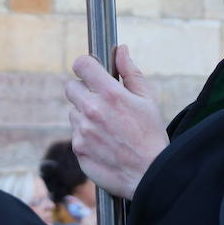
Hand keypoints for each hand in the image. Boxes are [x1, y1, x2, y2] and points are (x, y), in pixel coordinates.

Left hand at [66, 45, 168, 199]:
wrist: (148, 174)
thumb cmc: (151, 135)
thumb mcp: (147, 100)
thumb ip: (131, 72)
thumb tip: (121, 50)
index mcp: (110, 94)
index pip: (82, 65)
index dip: (86, 65)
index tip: (92, 71)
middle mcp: (91, 110)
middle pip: (71, 88)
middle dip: (84, 91)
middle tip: (102, 102)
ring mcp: (82, 130)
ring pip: (74, 113)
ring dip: (86, 115)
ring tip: (109, 128)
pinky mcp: (77, 148)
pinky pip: (76, 134)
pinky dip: (86, 136)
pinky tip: (105, 143)